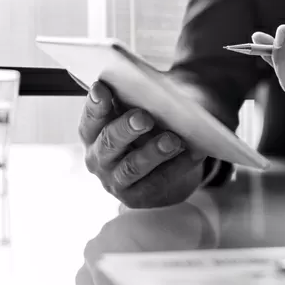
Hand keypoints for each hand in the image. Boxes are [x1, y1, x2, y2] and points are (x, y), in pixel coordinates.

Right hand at [78, 82, 207, 207]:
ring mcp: (114, 180)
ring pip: (132, 167)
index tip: (102, 89)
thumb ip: (142, 101)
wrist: (158, 172)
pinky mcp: (135, 197)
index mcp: (93, 134)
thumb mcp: (138, 116)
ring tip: (172, 140)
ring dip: (152, 152)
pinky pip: (157, 181)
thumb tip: (170, 87)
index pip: (90, 118)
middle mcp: (98, 158)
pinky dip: (177, 166)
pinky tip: (193, 153)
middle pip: (109, 143)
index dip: (95, 105)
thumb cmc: (145, 134)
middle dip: (126, 129)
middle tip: (144, 117)